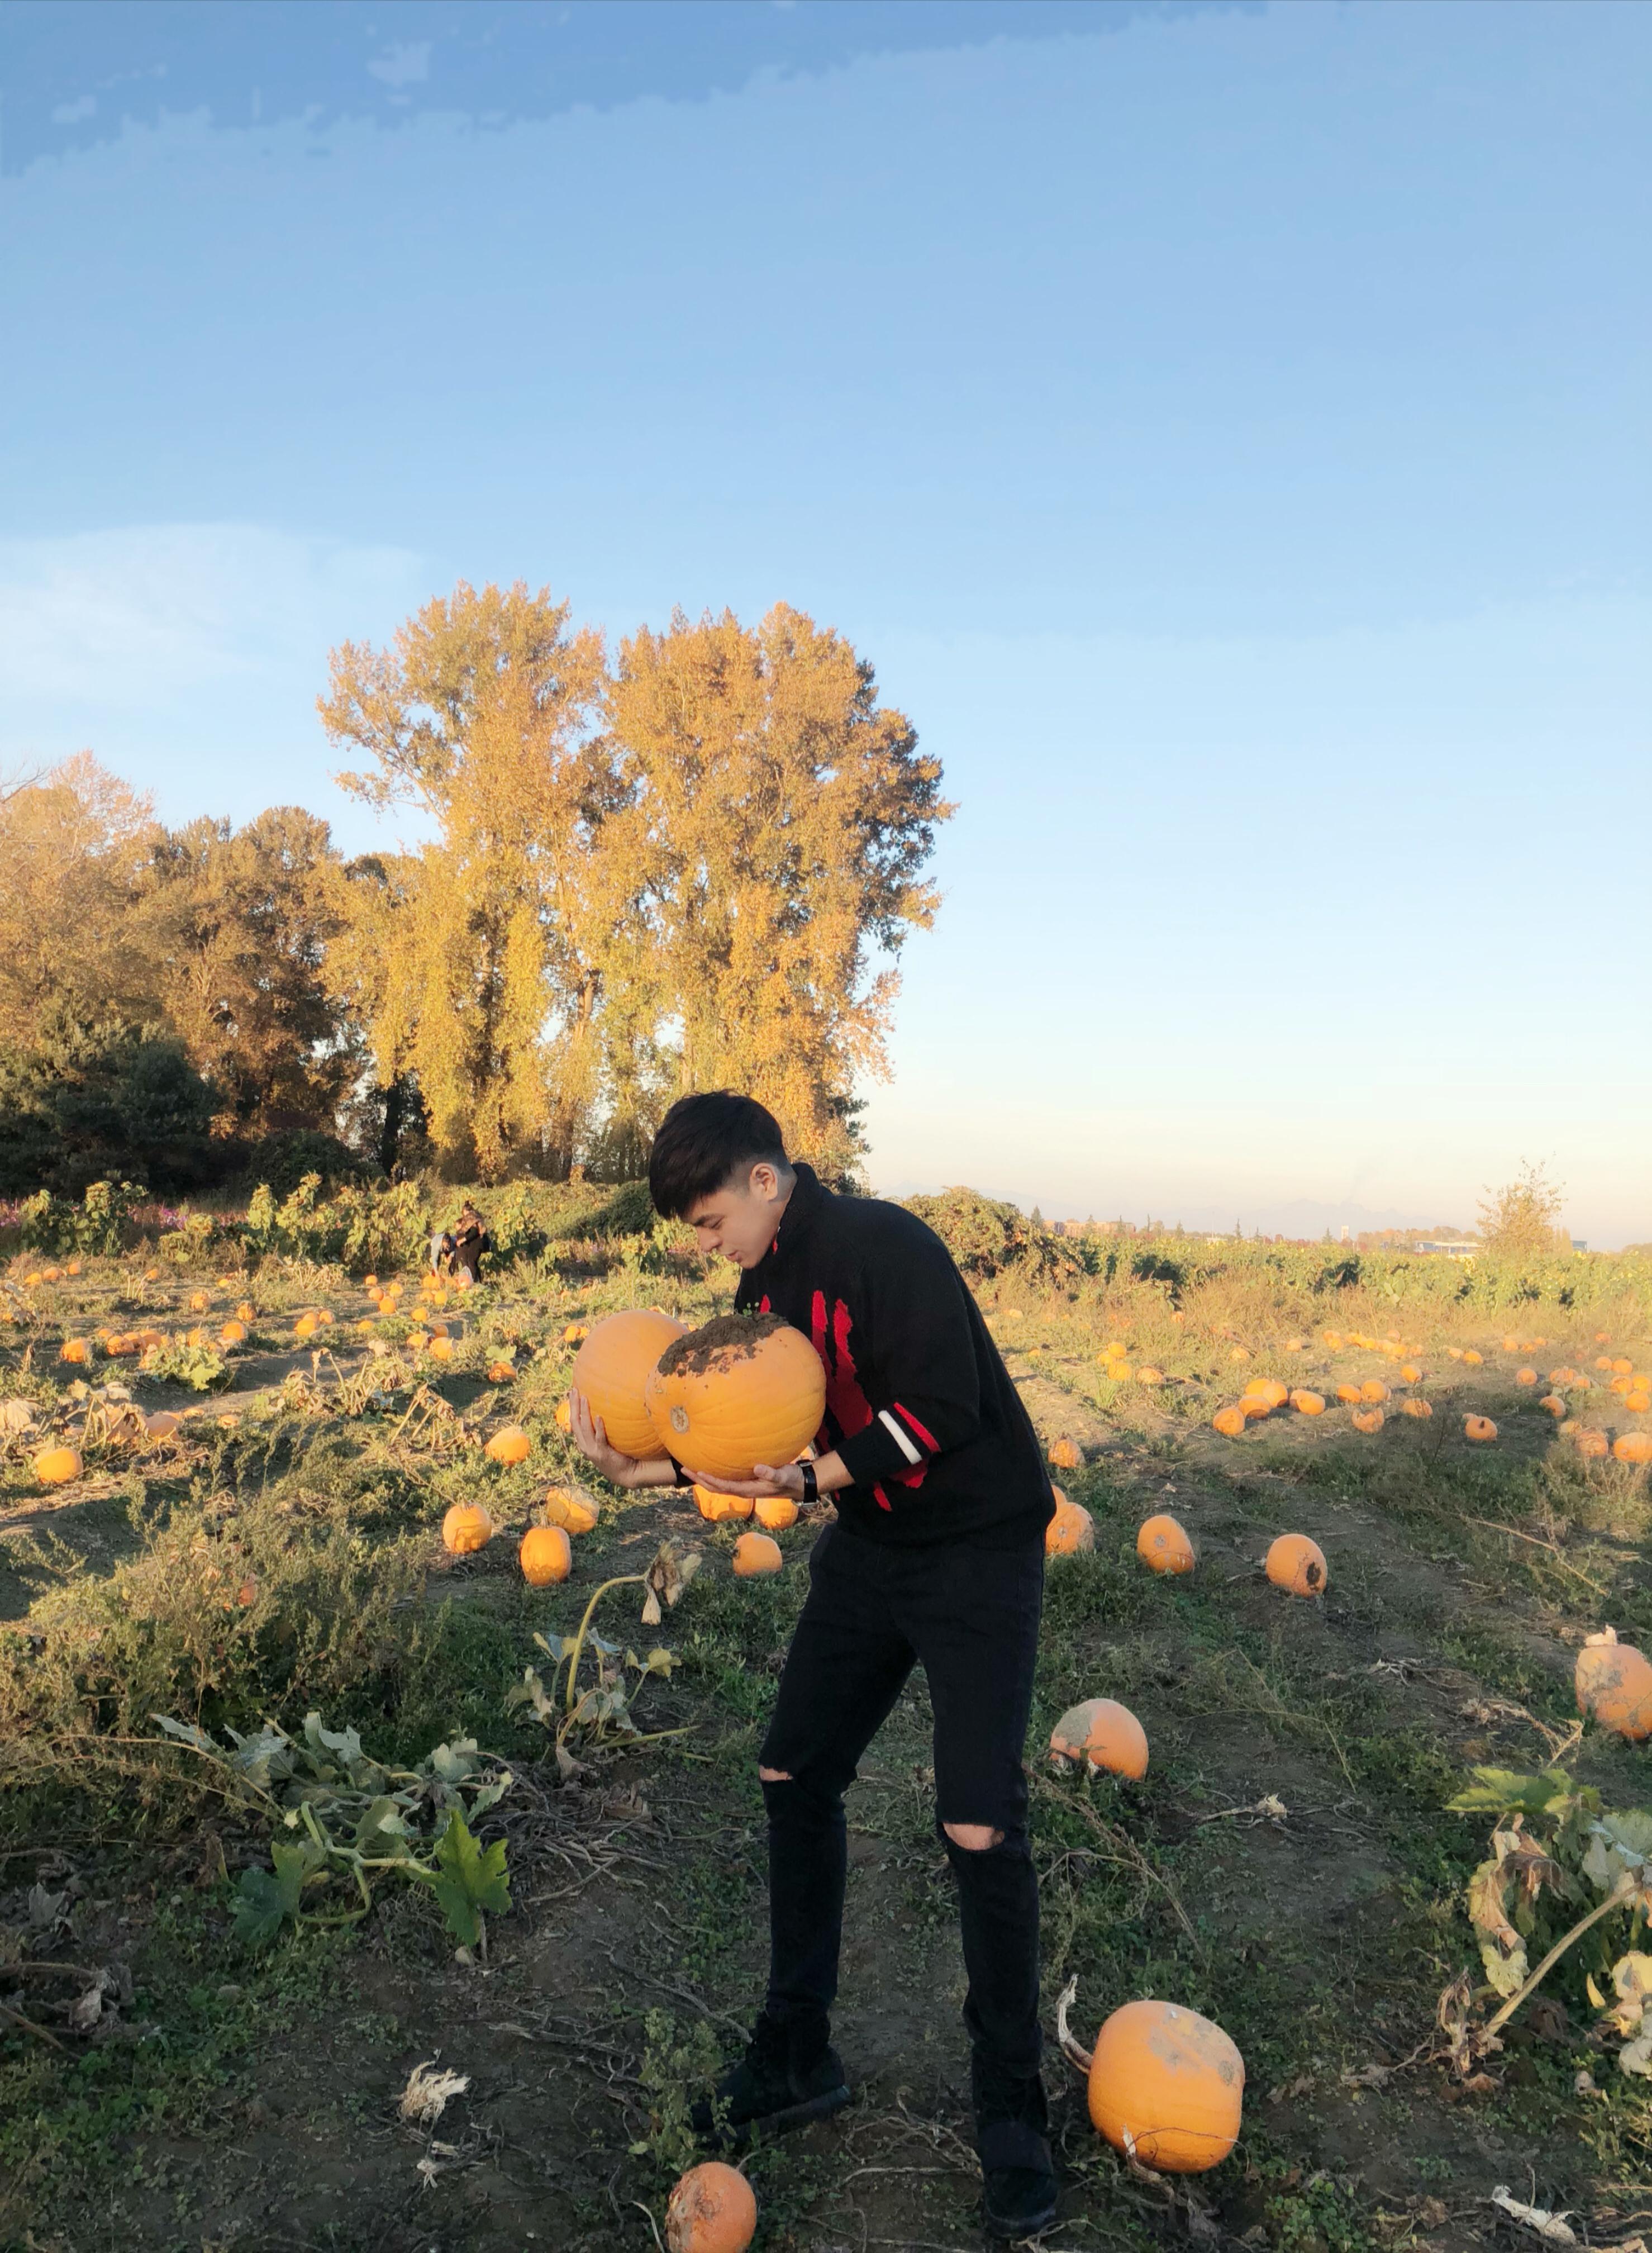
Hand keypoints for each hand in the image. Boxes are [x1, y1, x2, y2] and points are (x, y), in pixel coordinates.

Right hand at [569, 1387, 647, 1487]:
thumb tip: (607, 1410)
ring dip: (584, 1412)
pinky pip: (599, 1438)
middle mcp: (585, 1446)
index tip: (572, 1393)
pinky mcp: (602, 1453)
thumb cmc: (617, 1455)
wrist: (626, 1474)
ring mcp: (592, 1450)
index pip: (574, 1422)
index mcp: (583, 1442)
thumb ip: (602, 1430)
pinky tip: (599, 1416)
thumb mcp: (605, 1442)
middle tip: (574, 1391)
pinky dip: (598, 1427)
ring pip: (585, 1428)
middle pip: (575, 1423)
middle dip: (574, 1406)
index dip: (572, 1407)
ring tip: (585, 1398)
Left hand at [687, 1461, 805, 1501]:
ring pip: (718, 1485)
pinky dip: (714, 1475)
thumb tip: (757, 1468)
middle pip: (715, 1487)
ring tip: (690, 1468)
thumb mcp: (783, 1475)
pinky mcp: (746, 1482)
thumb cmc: (790, 1479)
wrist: (797, 1485)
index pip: (724, 1486)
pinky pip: (725, 1480)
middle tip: (683, 1468)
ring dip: (703, 1478)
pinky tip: (710, 1466)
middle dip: (699, 1479)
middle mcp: (743, 1490)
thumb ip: (771, 1472)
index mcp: (748, 1490)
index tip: (697, 1471)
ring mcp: (744, 1487)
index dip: (710, 1480)